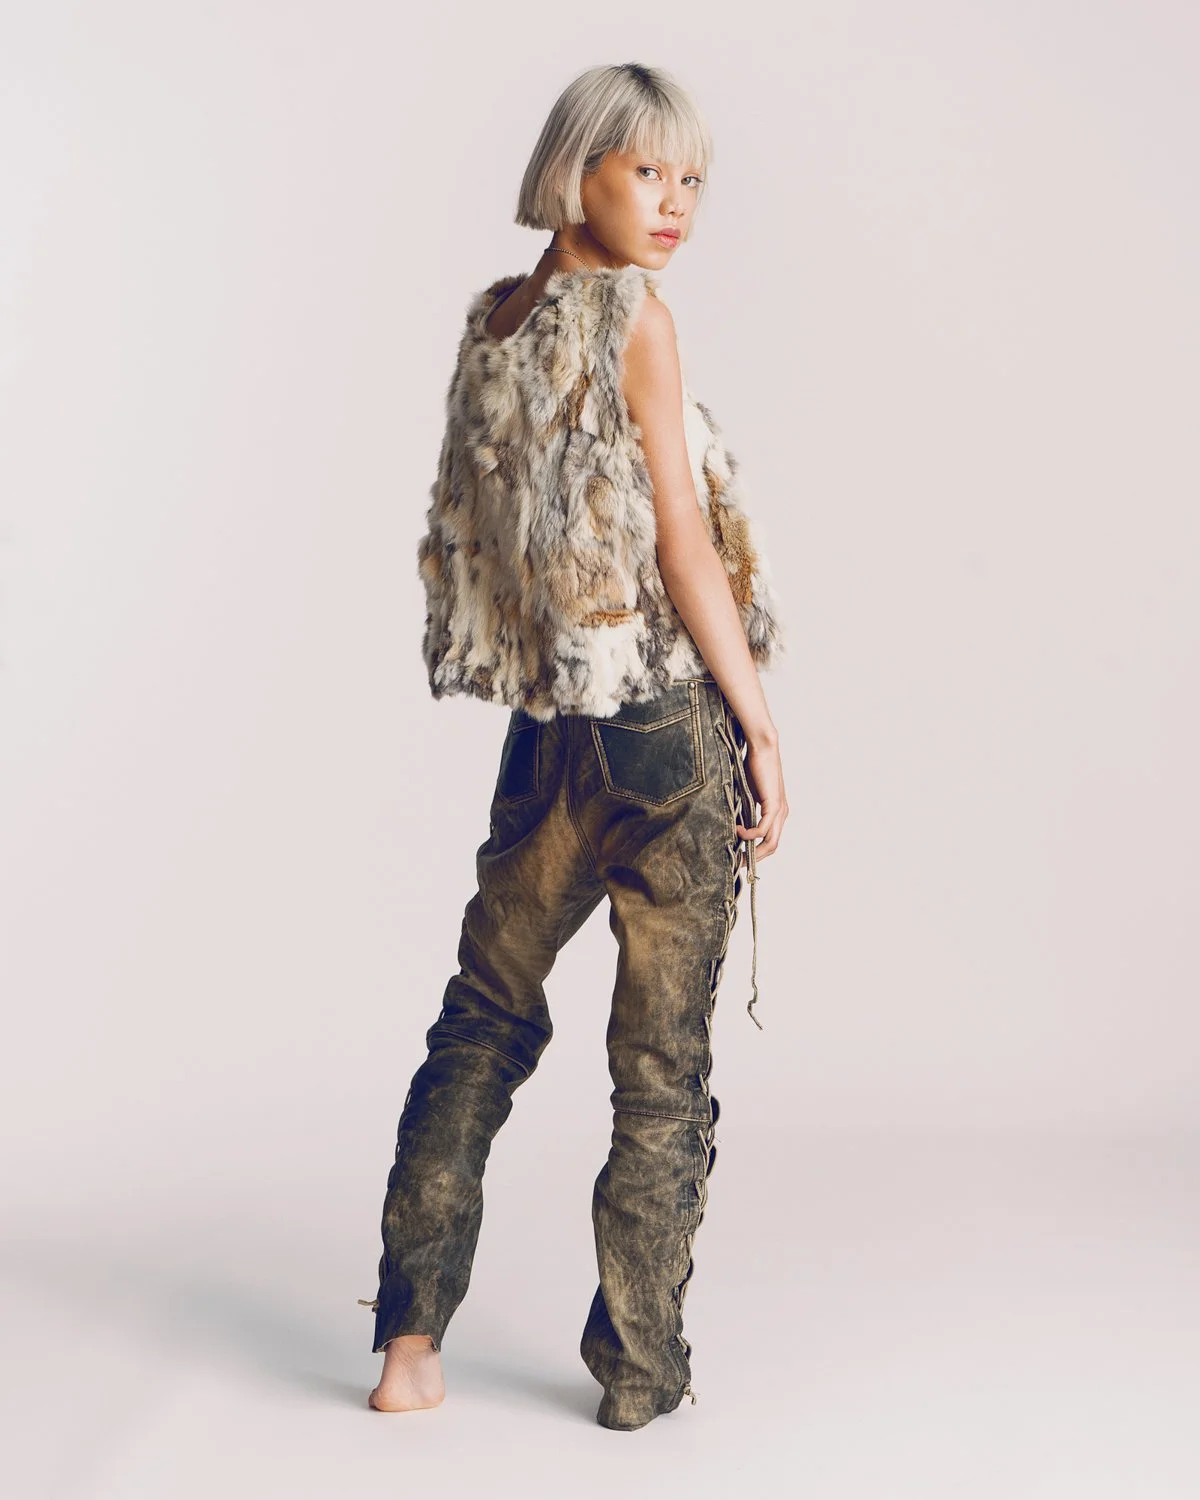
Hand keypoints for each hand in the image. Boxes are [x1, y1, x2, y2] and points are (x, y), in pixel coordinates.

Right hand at [736, 737, 787, 863]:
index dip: (756, 853)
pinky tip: (737, 830)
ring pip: (770, 843)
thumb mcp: (747, 794)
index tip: (739, 857)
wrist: (762, 748)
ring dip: (753, 851)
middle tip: (736, 862)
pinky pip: (763, 830)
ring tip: (736, 851)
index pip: (770, 842)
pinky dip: (749, 834)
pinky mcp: (774, 805)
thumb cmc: (753, 767)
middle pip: (772, 848)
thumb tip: (732, 825)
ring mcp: (780, 811)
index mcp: (777, 813)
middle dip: (754, 858)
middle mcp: (782, 814)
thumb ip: (745, 810)